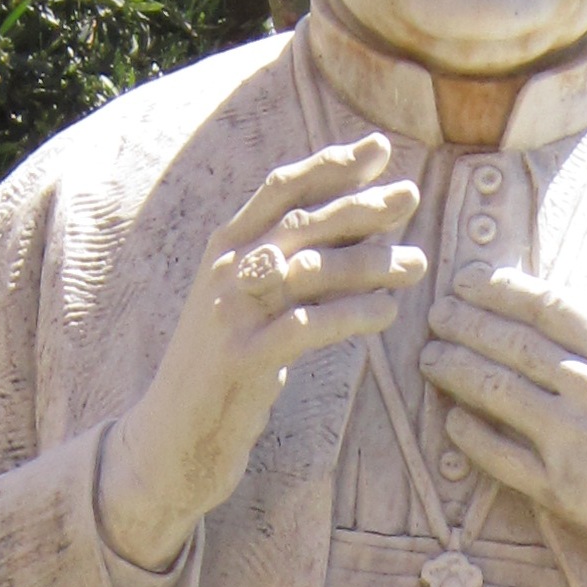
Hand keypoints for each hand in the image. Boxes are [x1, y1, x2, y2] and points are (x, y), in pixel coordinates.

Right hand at [98, 137, 424, 569]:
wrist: (171, 438)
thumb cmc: (224, 370)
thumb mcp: (250, 305)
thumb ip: (288, 265)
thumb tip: (356, 227)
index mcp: (225, 248)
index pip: (282, 188)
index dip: (332, 164)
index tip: (380, 148)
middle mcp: (225, 271)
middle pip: (302, 222)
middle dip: (362, 205)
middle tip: (411, 196)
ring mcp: (232, 313)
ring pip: (311, 270)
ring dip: (370, 263)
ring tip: (415, 264)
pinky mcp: (244, 357)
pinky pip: (308, 326)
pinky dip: (353, 315)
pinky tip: (387, 313)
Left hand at [419, 268, 586, 586]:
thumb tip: (563, 312)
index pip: (549, 307)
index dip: (503, 289)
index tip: (474, 279)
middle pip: (513, 344)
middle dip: (467, 323)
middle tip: (437, 312)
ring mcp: (574, 440)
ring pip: (497, 392)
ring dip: (456, 370)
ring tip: (431, 357)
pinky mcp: (561, 490)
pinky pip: (500, 457)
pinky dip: (471, 435)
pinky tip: (451, 419)